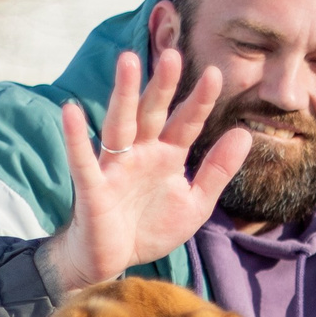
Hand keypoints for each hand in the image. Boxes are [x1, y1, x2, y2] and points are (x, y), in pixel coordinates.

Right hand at [39, 48, 251, 293]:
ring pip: (120, 123)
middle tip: (173, 54)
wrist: (114, 261)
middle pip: (152, 112)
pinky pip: (83, 160)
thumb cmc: (150, 227)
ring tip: (128, 62)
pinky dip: (76, 137)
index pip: (185, 122)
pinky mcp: (93, 188)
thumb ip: (218, 170)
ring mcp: (115, 167)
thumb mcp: (195, 202)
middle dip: (162, 85)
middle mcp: (140, 153)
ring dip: (124, 94)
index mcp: (166, 156)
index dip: (200, 100)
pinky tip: (71, 111)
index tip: (217, 73)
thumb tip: (244, 133)